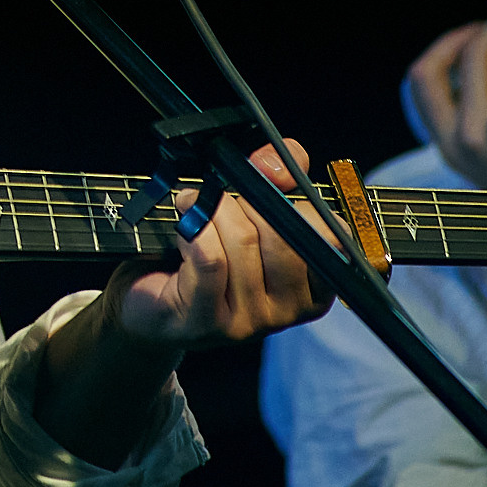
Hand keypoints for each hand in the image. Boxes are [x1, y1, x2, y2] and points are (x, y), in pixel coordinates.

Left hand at [111, 138, 336, 350]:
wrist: (155, 303)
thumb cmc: (209, 255)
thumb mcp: (249, 212)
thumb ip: (276, 179)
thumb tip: (279, 164)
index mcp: (312, 285)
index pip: (330, 236)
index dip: (300, 202)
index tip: (272, 186)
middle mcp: (288, 310)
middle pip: (282, 235)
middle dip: (247, 203)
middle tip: (223, 200)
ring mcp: (250, 321)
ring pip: (242, 242)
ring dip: (212, 212)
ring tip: (196, 208)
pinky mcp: (208, 320)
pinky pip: (210, 259)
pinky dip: (195, 229)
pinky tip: (185, 226)